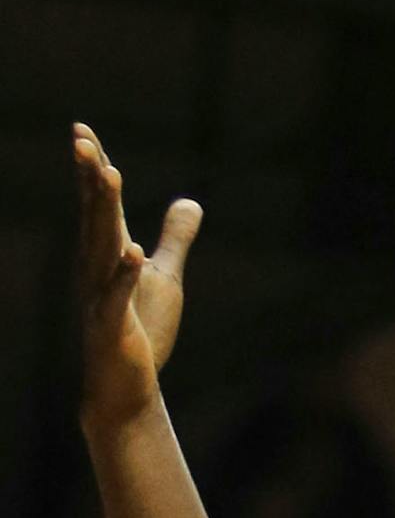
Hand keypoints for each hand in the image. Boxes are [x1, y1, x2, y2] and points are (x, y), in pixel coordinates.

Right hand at [74, 123, 201, 432]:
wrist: (123, 386)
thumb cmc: (139, 328)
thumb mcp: (164, 276)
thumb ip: (176, 238)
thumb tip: (190, 201)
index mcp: (106, 254)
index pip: (98, 205)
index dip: (92, 169)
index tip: (81, 131)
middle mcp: (96, 270)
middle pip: (95, 216)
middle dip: (90, 178)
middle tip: (82, 140)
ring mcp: (101, 297)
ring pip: (102, 247)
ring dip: (105, 213)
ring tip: (111, 176)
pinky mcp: (113, 327)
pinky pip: (118, 297)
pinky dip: (125, 275)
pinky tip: (133, 252)